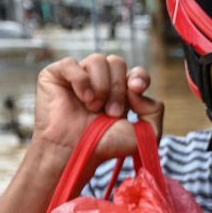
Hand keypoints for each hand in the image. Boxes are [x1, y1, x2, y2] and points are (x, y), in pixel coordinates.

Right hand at [31, 54, 162, 177]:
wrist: (77, 152)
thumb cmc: (106, 145)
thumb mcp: (144, 134)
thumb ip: (155, 110)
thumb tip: (137, 89)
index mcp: (121, 92)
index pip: (136, 71)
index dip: (139, 76)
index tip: (136, 89)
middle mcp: (100, 81)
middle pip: (117, 62)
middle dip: (118, 88)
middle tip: (111, 112)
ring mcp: (78, 76)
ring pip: (97, 60)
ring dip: (101, 86)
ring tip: (94, 108)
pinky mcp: (56, 75)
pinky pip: (71, 63)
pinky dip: (81, 80)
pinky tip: (82, 98)